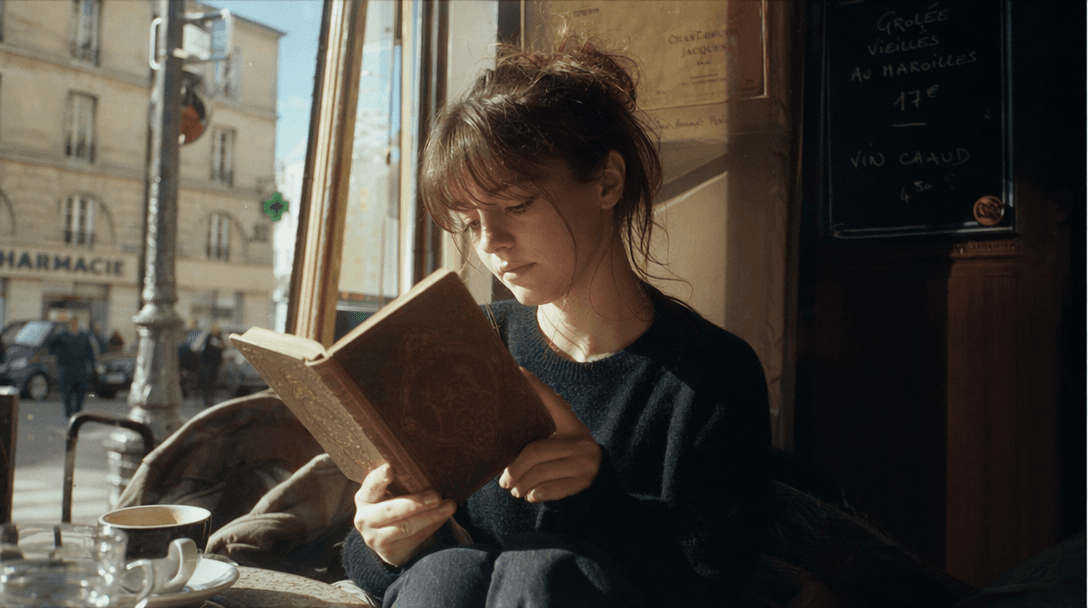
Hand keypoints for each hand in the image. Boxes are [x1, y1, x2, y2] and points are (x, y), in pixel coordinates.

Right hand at [353, 463, 456, 566]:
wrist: (393, 540)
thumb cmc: (398, 505)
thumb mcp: (395, 493)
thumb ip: (403, 483)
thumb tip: (431, 468)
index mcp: (365, 496)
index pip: (371, 485)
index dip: (379, 477)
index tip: (389, 468)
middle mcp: (364, 517)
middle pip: (391, 509)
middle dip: (416, 503)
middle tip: (436, 495)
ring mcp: (373, 537)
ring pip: (405, 527)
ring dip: (430, 516)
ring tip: (449, 506)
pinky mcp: (387, 552)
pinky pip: (412, 539)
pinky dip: (430, 527)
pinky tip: (442, 518)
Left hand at [499, 368, 600, 502]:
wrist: (603, 489)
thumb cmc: (571, 463)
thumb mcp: (564, 442)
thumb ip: (544, 433)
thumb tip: (507, 429)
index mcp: (573, 426)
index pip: (553, 403)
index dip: (537, 387)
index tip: (519, 371)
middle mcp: (581, 442)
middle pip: (535, 450)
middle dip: (514, 467)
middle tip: (503, 480)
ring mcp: (584, 463)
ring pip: (539, 472)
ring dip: (521, 484)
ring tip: (513, 489)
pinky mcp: (583, 483)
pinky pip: (550, 489)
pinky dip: (535, 493)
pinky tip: (529, 495)